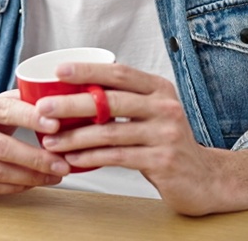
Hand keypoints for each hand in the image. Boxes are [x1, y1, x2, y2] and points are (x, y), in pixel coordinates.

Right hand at [0, 90, 70, 194]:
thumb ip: (11, 101)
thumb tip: (47, 97)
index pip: (2, 109)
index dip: (30, 117)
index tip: (55, 124)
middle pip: (2, 147)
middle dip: (37, 158)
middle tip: (62, 163)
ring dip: (30, 177)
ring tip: (53, 176)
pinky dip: (13, 187)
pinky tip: (30, 183)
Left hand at [32, 62, 247, 214]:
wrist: (205, 178)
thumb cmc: (167, 142)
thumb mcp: (151, 113)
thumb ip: (123, 100)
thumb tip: (73, 91)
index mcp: (158, 88)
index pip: (119, 72)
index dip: (88, 70)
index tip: (58, 71)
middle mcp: (164, 107)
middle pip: (110, 101)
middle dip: (71, 104)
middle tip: (43, 108)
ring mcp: (165, 134)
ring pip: (109, 132)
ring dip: (74, 137)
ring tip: (50, 140)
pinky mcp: (162, 160)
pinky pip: (117, 157)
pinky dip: (91, 158)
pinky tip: (72, 159)